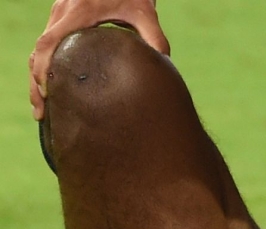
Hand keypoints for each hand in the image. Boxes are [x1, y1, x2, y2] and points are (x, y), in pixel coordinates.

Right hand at [29, 0, 168, 120]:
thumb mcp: (145, 12)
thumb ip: (154, 37)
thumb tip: (165, 65)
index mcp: (78, 13)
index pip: (49, 43)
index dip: (43, 69)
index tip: (46, 94)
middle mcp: (62, 13)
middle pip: (38, 51)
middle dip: (36, 83)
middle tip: (41, 113)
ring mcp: (59, 15)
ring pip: (39, 50)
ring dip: (37, 78)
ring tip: (42, 108)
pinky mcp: (63, 19)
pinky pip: (47, 45)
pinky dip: (44, 67)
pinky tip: (50, 88)